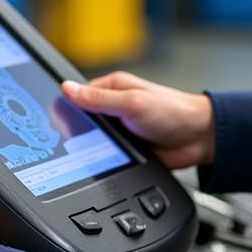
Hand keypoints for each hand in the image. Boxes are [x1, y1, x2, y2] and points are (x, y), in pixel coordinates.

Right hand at [62, 71, 215, 168]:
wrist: (199, 139)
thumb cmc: (174, 111)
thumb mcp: (132, 102)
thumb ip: (99, 99)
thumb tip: (67, 89)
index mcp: (114, 87)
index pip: (79, 95)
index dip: (66, 107)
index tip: (52, 120)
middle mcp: (115, 106)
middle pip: (83, 120)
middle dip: (77, 131)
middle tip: (67, 142)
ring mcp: (120, 128)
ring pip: (93, 140)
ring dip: (91, 147)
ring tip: (85, 153)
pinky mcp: (126, 148)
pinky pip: (106, 155)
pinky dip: (103, 159)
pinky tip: (99, 163)